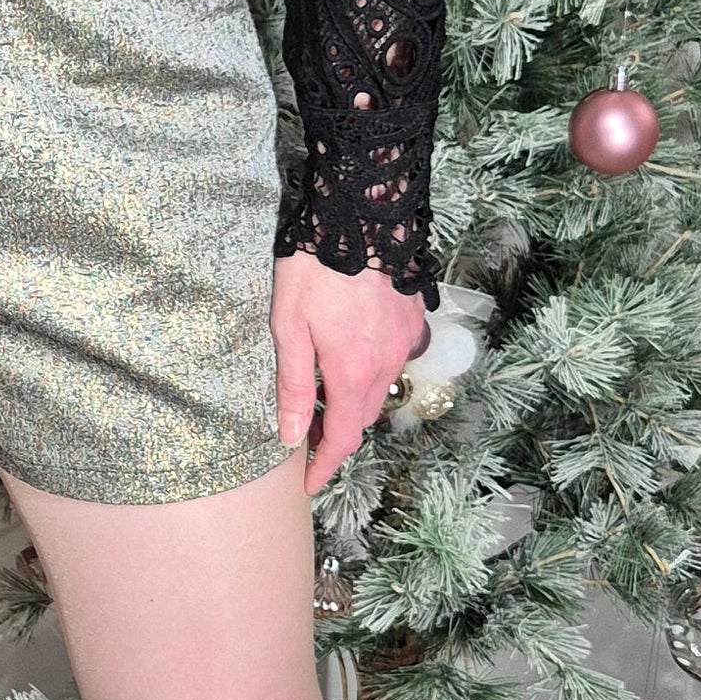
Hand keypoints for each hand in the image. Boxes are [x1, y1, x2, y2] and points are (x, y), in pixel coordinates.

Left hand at [271, 248, 430, 494]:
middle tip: (305, 435)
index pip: (343, 438)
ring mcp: (404, 343)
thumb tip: (291, 436)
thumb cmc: (313, 269)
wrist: (360, 217)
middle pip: (363, 417)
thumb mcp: (287, 328)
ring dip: (354, 401)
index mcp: (352, 373)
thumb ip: (291, 386)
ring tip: (324, 394)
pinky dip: (374, 369)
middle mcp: (386, 364)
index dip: (326, 466)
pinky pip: (396, 358)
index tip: (309, 483)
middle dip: (335, 435)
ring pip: (380, 388)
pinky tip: (354, 354)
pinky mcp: (413, 320)